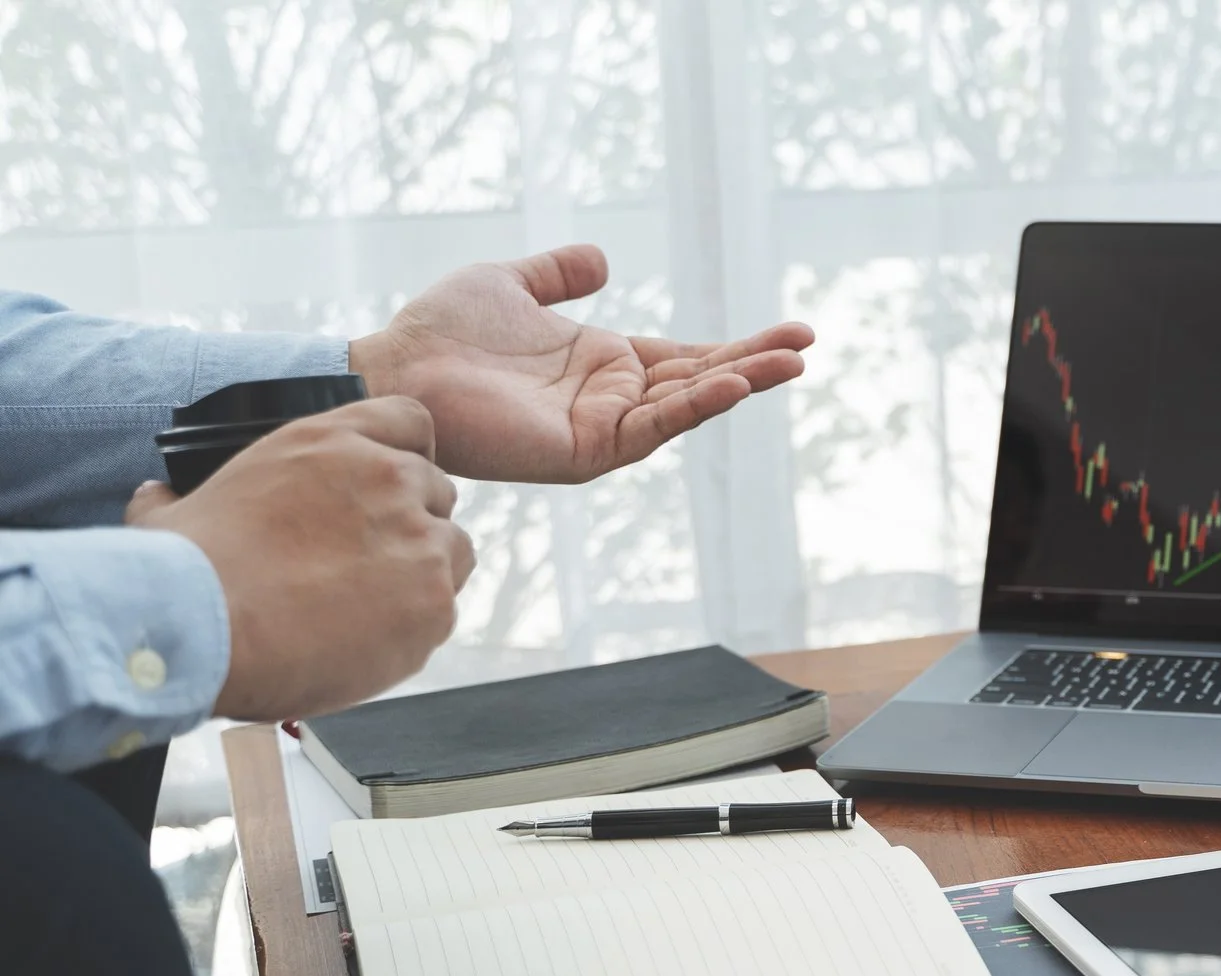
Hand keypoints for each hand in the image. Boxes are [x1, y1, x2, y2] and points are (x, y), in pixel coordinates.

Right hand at [125, 398, 477, 720]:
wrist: (200, 631)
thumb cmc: (182, 574)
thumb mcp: (174, 510)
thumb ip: (179, 495)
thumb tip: (158, 494)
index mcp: (330, 441)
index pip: (409, 420)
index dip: (408, 454)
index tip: (393, 488)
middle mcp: (387, 477)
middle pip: (437, 492)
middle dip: (411, 525)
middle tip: (365, 566)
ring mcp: (419, 538)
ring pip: (453, 550)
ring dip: (423, 574)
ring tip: (366, 608)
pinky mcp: (433, 599)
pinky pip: (444, 609)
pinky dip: (414, 627)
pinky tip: (365, 643)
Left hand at [349, 244, 812, 483]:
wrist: (394, 369)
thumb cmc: (439, 333)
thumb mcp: (510, 284)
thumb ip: (557, 273)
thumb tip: (602, 258)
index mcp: (603, 362)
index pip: (688, 357)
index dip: (738, 345)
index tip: (791, 332)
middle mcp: (611, 399)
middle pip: (700, 380)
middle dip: (755, 363)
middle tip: (806, 344)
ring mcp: (602, 428)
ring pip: (686, 406)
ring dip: (738, 384)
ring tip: (788, 364)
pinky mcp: (585, 452)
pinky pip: (649, 428)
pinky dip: (691, 408)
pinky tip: (728, 385)